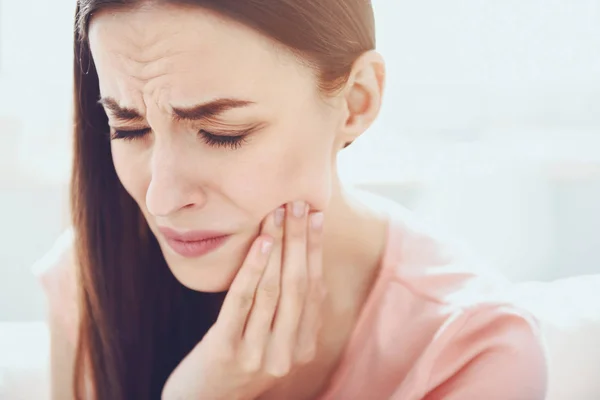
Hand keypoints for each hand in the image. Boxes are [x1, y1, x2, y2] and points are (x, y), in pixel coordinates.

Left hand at [162, 202, 325, 399]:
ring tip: (278, 213)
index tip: (317, 215)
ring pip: (274, 290)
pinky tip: (260, 242)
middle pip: (298, 285)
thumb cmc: (238, 358)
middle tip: (299, 203)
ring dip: (278, 246)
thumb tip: (304, 256)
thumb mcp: (272, 337)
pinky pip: (243, 302)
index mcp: (304, 346)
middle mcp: (288, 353)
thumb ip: (290, 308)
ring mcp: (259, 354)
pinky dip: (253, 269)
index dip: (316, 249)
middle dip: (300, 240)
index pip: (315, 288)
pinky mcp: (227, 351)